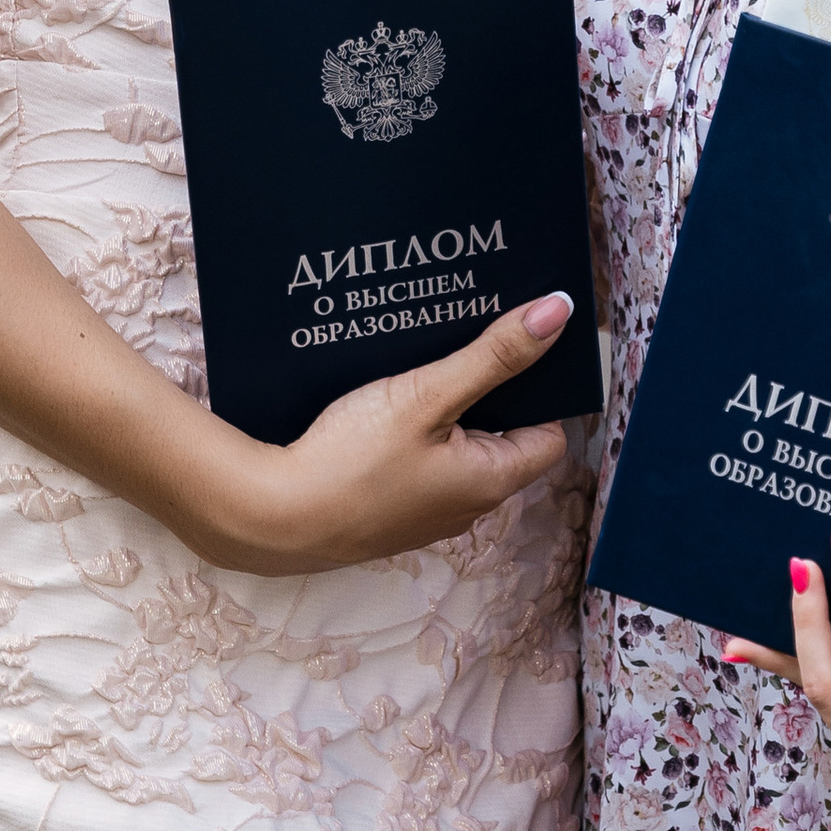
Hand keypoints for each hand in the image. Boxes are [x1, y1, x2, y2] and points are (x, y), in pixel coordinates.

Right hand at [228, 294, 579, 575]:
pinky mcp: (388, 508)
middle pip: (499, 436)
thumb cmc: (353, 460)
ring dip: (445, 405)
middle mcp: (466, 505)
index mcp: (491, 481)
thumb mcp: (427, 395)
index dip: (539, 390)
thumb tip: (557, 314)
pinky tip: (384, 395)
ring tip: (426, 356)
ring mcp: (424, 511)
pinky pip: (418, 460)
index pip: (547, 435)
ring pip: (453, 445)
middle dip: (487, 389)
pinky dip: (412, 428)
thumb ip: (493, 357)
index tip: (515, 347)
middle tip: (469, 337)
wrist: (273, 516)